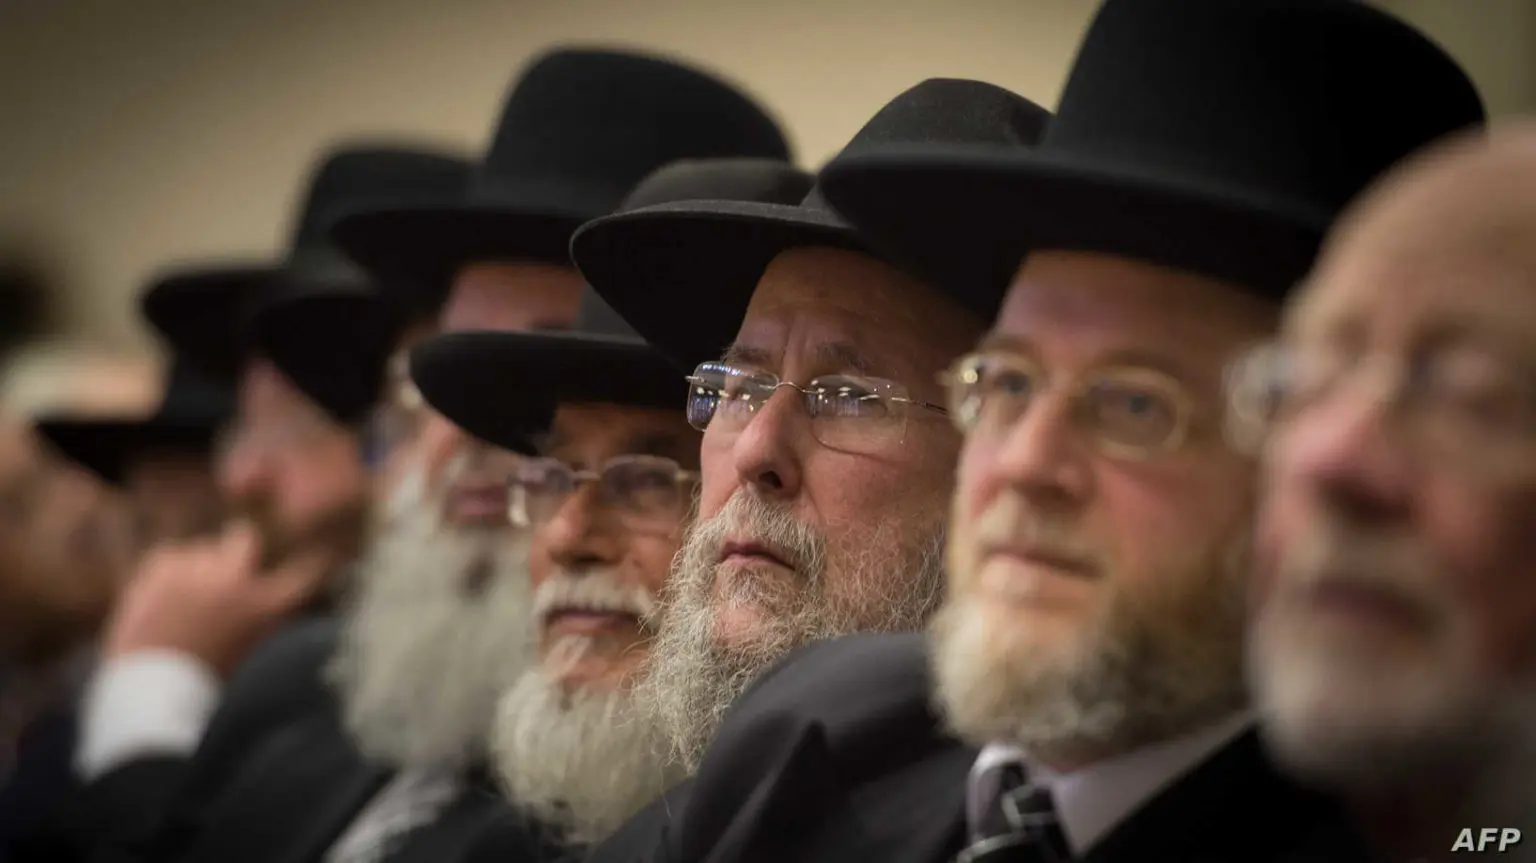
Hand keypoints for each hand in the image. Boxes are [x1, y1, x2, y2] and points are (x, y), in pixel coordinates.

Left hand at [102, 520, 335, 675]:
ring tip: (192, 592)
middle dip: (243, 547)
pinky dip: (174, 569)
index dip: (314, 560)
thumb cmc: (210, 678)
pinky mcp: (158, 570)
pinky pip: (173, 554)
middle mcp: (233, 580)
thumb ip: (271, 614)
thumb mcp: (254, 647)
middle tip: (235, 561)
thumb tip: (286, 590)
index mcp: (265, 606)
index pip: (305, 570)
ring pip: (204, 548)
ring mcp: (193, 571)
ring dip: (203, 565)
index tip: (317, 553)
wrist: (153, 690)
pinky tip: (170, 592)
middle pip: (246, 538)